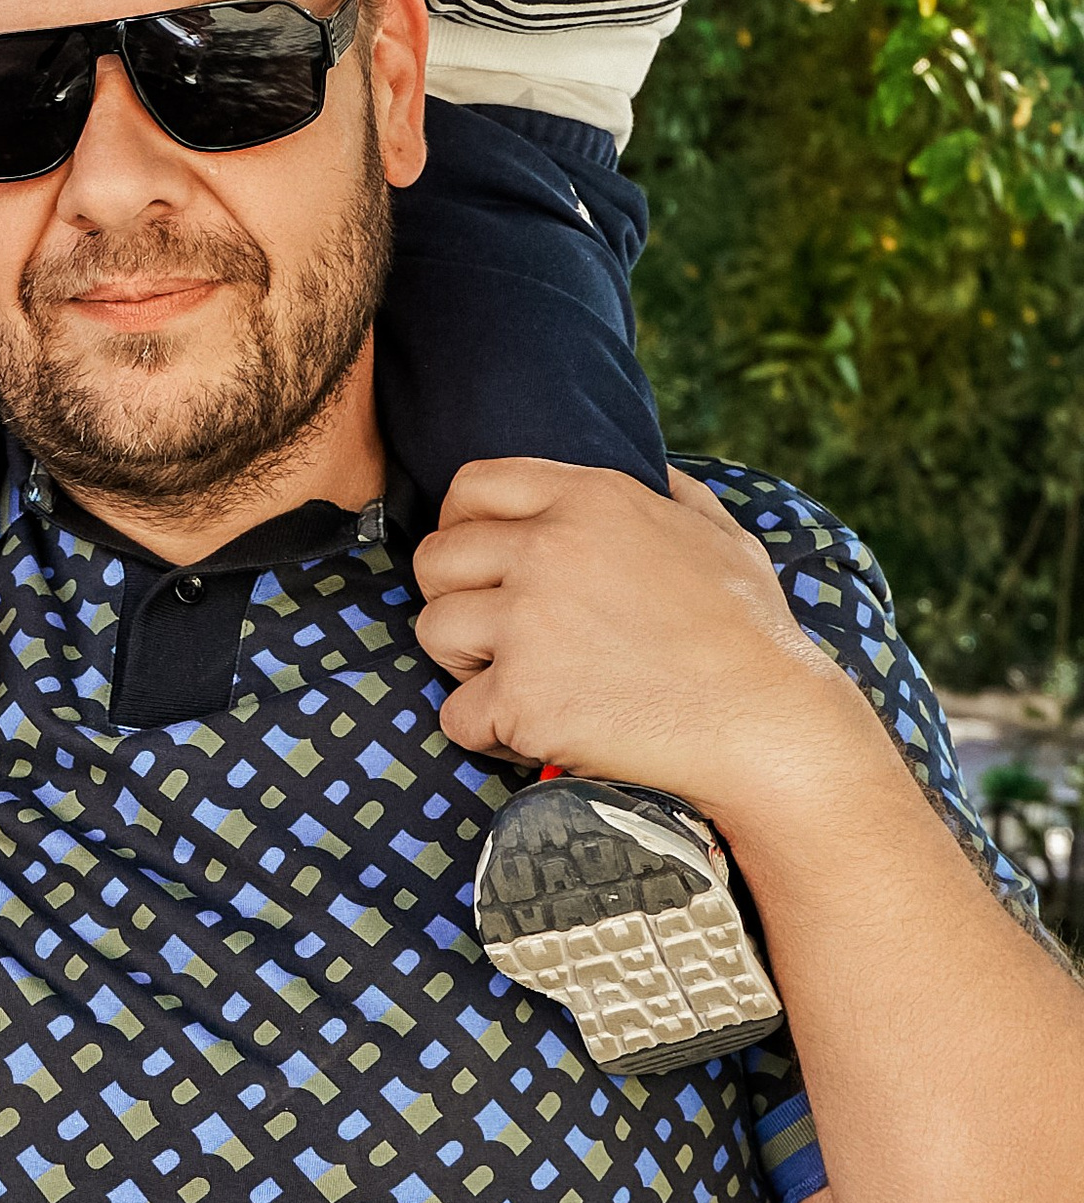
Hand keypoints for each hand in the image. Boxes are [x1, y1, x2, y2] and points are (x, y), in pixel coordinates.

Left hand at [413, 458, 875, 828]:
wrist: (768, 726)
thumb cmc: (753, 637)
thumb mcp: (722, 537)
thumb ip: (674, 494)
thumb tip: (655, 467)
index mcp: (591, 499)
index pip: (471, 486)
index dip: (462, 528)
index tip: (483, 568)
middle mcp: (549, 549)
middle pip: (435, 560)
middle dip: (457, 599)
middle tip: (499, 638)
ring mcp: (529, 623)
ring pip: (433, 631)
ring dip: (467, 664)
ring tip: (524, 684)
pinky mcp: (520, 696)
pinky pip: (456, 714)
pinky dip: (488, 732)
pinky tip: (538, 735)